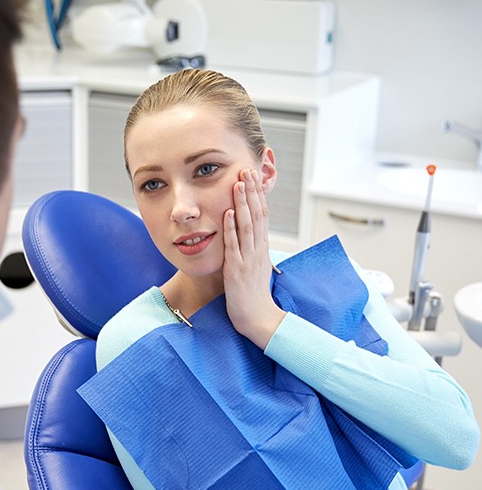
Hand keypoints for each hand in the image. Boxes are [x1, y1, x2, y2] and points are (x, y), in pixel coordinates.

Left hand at [223, 169, 284, 348]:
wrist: (258, 319)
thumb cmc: (254, 295)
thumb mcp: (256, 267)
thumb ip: (252, 250)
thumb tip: (250, 235)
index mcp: (262, 248)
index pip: (262, 216)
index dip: (257, 195)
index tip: (252, 177)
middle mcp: (257, 250)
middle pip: (256, 215)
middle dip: (251, 192)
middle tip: (246, 170)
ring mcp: (248, 259)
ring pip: (247, 226)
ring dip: (242, 204)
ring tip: (238, 184)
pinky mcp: (237, 270)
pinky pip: (234, 246)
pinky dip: (230, 228)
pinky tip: (226, 213)